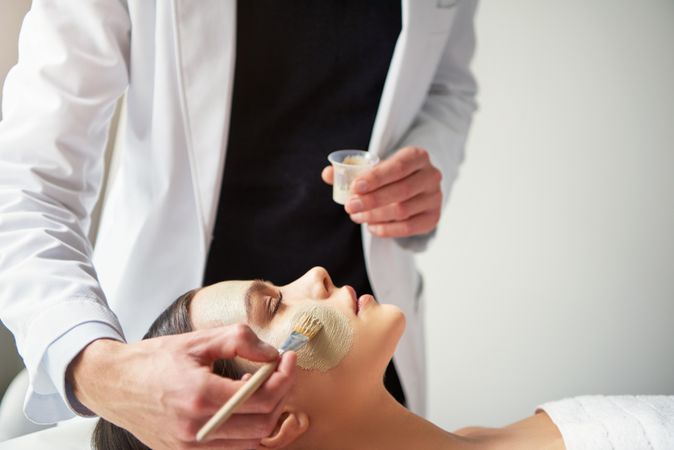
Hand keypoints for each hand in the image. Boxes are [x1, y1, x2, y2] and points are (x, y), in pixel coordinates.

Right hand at [70, 325, 295, 449]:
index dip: (284, 377)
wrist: (114, 383)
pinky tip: (243, 405)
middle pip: (263, 424)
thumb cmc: (155, 359)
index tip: (288, 359)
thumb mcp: (198, 340)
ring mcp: (190, 446)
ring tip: (261, 387)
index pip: (262, 397)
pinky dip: (247, 431)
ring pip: (251, 443)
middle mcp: (196, 428)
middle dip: (281, 395)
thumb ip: (239, 340)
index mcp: (200, 396)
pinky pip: (231, 449)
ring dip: (267, 415)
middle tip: (280, 371)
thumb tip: (272, 354)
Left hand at [322, 146, 442, 237]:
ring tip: (356, 216)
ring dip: (375, 216)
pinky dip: (386, 229)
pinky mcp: (433, 217)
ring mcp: (435, 198)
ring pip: (402, 211)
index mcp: (417, 156)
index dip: (376, 178)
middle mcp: (431, 175)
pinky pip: (408, 228)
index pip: (398, 166)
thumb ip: (350, 171)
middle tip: (349, 207)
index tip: (355, 187)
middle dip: (371, 200)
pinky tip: (371, 226)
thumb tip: (327, 174)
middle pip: (401, 191)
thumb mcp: (374, 168)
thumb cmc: (389, 176)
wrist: (414, 189)